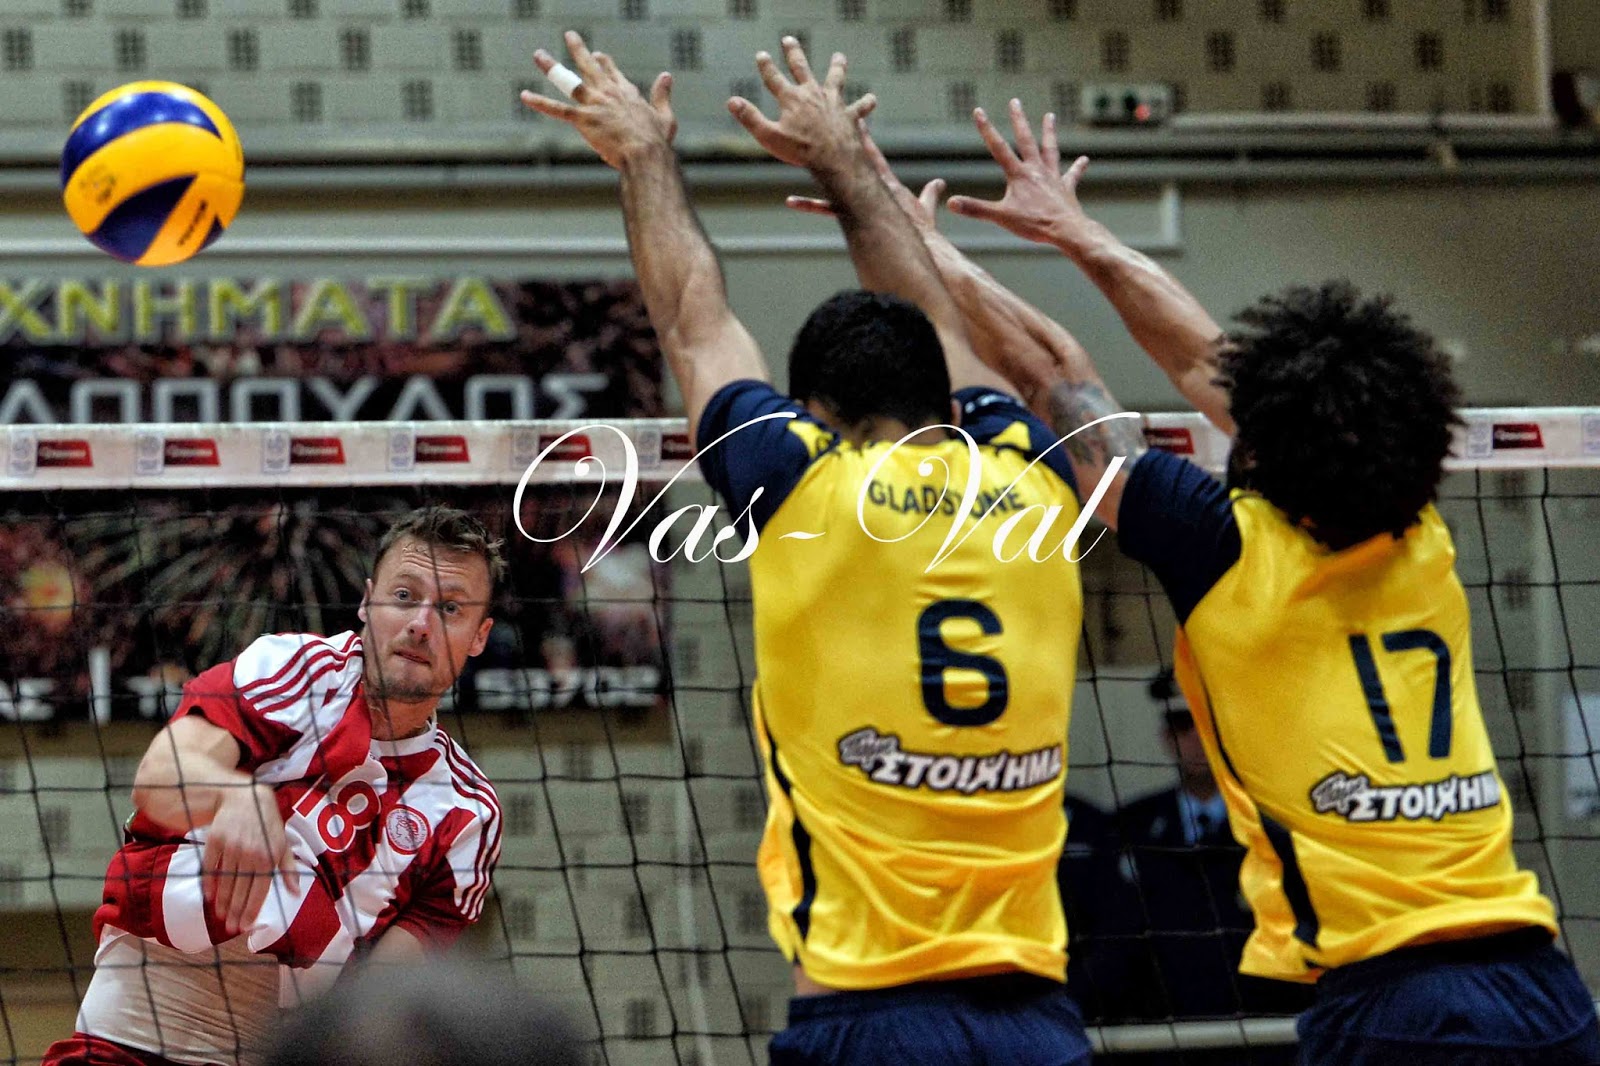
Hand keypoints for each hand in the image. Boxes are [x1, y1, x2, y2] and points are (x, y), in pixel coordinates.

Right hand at [202, 781, 298, 936]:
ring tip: (220, 916)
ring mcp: (231, 847)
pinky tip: (208, 896)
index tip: (245, 926)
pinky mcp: (215, 840)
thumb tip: (295, 892)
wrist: (245, 798)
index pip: (259, 890)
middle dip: (235, 911)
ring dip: (222, 901)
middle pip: (241, 890)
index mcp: (268, 857)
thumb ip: (288, 869)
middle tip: (230, 928)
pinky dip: (209, 883)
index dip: (251, 910)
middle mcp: (250, 853)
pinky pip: (210, 867)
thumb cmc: (267, 824)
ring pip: (225, 881)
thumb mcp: (282, 843)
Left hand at [520, 31, 675, 169]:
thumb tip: (667, 75)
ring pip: (568, 81)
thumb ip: (662, 95)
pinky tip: (524, 95)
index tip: (599, 54)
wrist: (645, 154)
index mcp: (627, 93)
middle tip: (569, 35)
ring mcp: (594, 104)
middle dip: (578, 49)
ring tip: (538, 54)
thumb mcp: (664, 116)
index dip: (605, 63)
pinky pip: (557, 109)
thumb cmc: (657, 141)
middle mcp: (608, 92)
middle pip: (590, 66)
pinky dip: (540, 102)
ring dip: (551, 66)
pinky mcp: (583, 119)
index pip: (612, 72)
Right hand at [728, 38, 875, 173]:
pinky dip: (865, 104)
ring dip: (837, 67)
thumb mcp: (769, 137)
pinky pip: (859, 108)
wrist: (833, 159)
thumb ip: (750, 118)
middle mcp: (812, 94)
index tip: (762, 54)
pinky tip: (872, 99)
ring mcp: (832, 102)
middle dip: (793, 53)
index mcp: (791, 99)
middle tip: (789, 39)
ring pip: (835, 79)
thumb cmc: (800, 151)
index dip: (766, 66)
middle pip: (801, 68)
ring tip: (839, 57)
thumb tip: (731, 101)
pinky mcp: (849, 115)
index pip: (774, 78)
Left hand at [788, 120, 969, 274]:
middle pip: (848, 157)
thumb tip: (939, 184)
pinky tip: (790, 201)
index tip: (852, 116)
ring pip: (830, 179)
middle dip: (834, 138)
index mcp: (885, 182)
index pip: (870, 152)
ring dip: (813, 167)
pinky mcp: (852, 217)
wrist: (921, 245)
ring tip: (792, 156)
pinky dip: (809, 205)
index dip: (860, 133)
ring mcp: (859, 200)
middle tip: (817, 120)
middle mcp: (869, 186)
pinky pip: (826, 209)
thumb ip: (930, 195)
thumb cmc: (923, 231)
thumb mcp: (926, 209)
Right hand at [945, 99, 1091, 247]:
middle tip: (1015, 101)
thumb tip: (951, 203)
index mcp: (1019, 175)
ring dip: (1049, 132)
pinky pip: (1072, 175)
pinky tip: (1084, 160)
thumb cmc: (1034, 224)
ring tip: (1050, 116)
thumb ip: (975, 209)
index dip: (987, 129)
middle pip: (1026, 140)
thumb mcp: (1000, 217)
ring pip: (1050, 149)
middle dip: (1019, 120)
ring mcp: (1053, 177)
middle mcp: (1036, 170)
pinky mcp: (1066, 188)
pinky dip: (1078, 167)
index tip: (979, 111)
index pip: (998, 148)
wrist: (1066, 231)